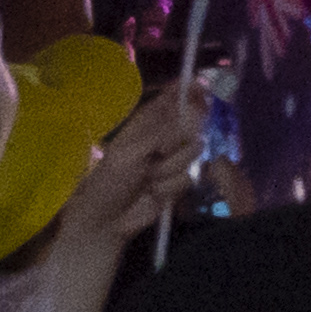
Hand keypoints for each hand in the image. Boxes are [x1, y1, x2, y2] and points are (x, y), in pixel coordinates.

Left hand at [54, 76, 198, 262]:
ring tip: (149, 179)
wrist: (106, 220)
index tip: (204, 90)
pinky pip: (189, 177)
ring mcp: (172, 160)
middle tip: (161, 152)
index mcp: (147, 124)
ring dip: (170, 168)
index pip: (173, 98)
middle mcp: (163, 138)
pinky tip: (154, 193)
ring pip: (193, 152)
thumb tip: (194, 114)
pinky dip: (170, 187)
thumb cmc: (110, 181)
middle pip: (193, 123)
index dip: (189, 91)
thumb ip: (165, 132)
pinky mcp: (178, 182)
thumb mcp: (132, 152)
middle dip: (180, 139)